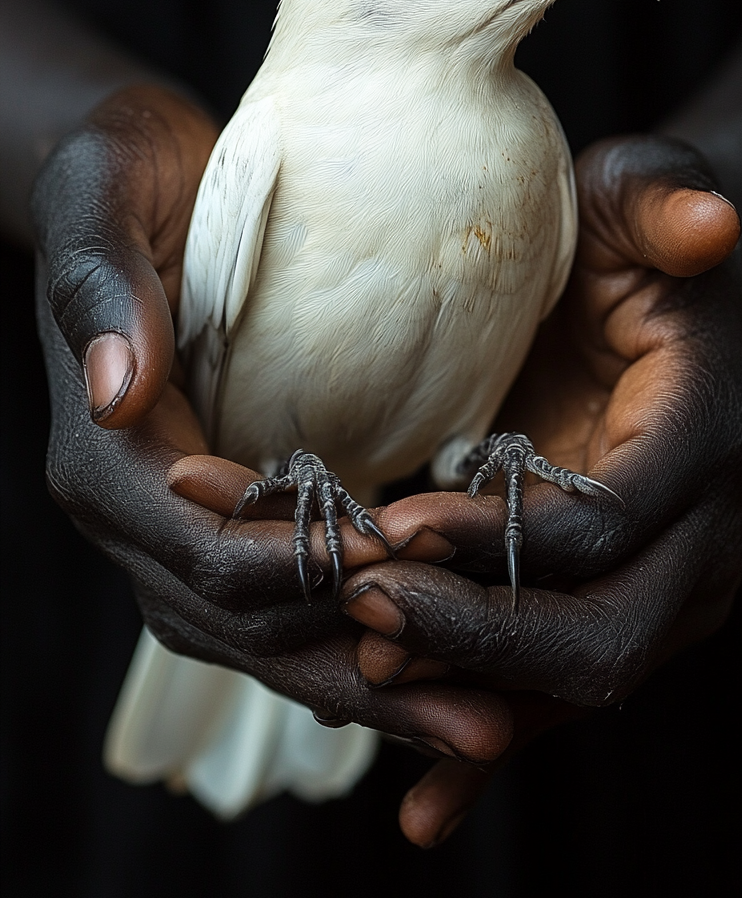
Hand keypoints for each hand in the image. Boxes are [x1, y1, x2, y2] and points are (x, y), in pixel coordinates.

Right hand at [32, 84, 512, 764]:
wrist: (144, 176)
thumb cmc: (126, 171)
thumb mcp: (103, 193)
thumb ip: (100, 285)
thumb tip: (119, 389)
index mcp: (103, 459)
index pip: (202, 554)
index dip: (304, 581)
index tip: (409, 585)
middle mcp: (136, 515)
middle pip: (244, 627)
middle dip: (358, 671)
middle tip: (481, 714)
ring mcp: (180, 528)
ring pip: (271, 639)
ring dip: (374, 687)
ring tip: (484, 726)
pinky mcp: (231, 516)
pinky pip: (293, 605)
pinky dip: (363, 643)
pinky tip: (445, 667)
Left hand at [343, 135, 741, 843]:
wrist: (657, 309)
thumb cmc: (630, 243)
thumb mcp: (642, 198)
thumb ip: (665, 203)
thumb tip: (707, 222)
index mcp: (702, 438)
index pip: (608, 522)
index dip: (503, 541)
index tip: (394, 524)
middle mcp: (701, 535)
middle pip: (604, 636)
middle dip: (477, 638)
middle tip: (356, 608)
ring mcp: (665, 589)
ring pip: (577, 684)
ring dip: (468, 695)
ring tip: (355, 675)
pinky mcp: (615, 613)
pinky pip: (558, 701)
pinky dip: (492, 757)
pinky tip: (422, 814)